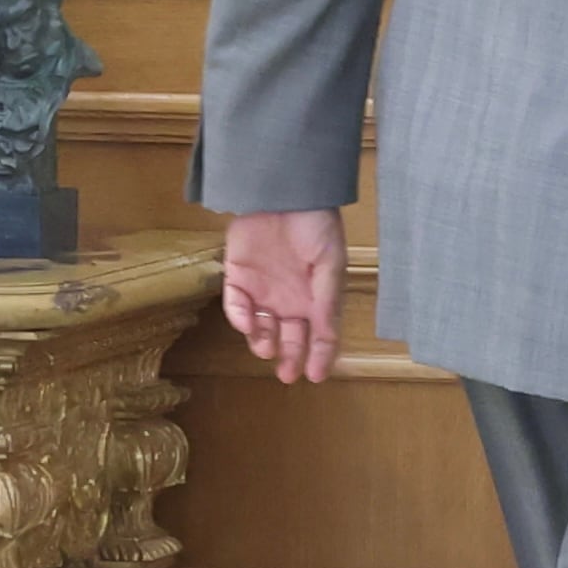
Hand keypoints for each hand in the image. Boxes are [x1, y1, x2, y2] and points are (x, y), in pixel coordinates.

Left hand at [223, 208, 347, 383]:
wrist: (284, 192)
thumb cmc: (316, 225)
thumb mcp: (330, 265)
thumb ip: (327, 303)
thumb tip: (328, 338)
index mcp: (317, 295)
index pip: (320, 333)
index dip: (320, 355)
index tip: (315, 375)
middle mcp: (290, 297)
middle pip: (290, 336)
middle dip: (290, 356)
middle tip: (288, 374)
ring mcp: (262, 289)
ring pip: (260, 328)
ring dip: (264, 341)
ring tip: (268, 346)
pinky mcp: (236, 278)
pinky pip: (236, 306)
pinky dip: (241, 319)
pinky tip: (249, 324)